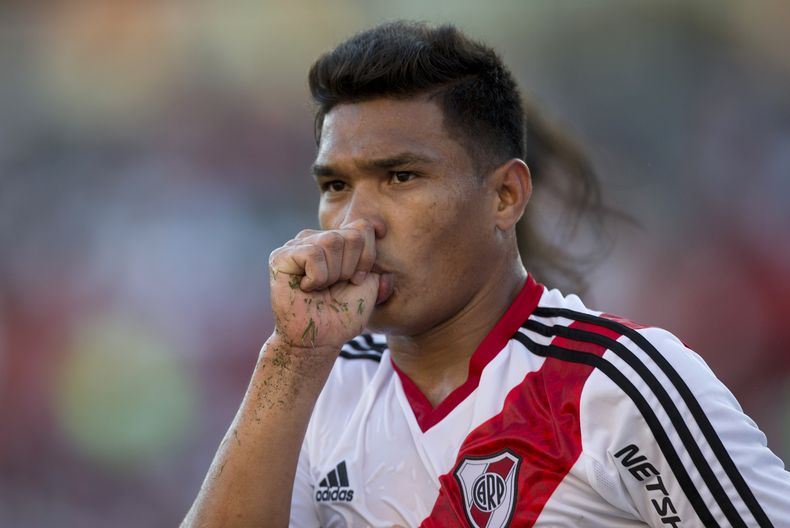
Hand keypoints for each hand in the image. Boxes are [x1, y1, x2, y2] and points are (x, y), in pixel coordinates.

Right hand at [268, 219, 379, 350]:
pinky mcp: (281, 256)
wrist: (319, 339)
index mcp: (336, 241)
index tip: (357, 280)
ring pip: (331, 242)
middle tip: (335, 287)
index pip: (362, 227)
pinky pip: (313, 254)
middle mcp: (316, 238)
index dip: (367, 257)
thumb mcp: (369, 284)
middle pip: (349, 236)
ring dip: (333, 274)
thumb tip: (380, 227)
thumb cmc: (342, 314)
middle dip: (350, 269)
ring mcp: (297, 245)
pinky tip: (306, 288)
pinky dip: (317, 278)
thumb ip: (375, 256)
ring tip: (321, 288)